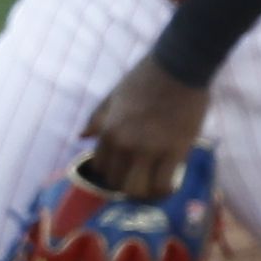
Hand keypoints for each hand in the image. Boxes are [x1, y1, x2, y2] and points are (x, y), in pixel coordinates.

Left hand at [81, 58, 207, 192]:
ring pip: (139, 190)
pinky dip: (164, 190)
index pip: (101, 168)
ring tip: (153, 184)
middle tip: (140, 179)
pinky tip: (168, 184)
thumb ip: (98, 118)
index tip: (123, 170)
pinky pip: (164, 185)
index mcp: (109, 131)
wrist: (179, 68)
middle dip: (127, 184)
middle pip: (118, 183)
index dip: (111, 172)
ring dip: (145, 192)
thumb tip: (82, 136)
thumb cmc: (146, 77)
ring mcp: (150, 150)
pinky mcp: (174, 152)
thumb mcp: (115, 95)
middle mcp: (125, 145)